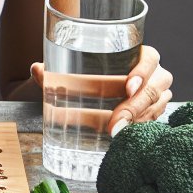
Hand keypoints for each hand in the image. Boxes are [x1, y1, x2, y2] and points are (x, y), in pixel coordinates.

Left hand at [27, 45, 172, 133]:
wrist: (90, 89)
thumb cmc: (85, 73)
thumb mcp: (70, 68)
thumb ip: (54, 69)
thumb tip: (36, 69)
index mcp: (138, 55)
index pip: (150, 59)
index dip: (143, 71)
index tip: (128, 86)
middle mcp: (153, 75)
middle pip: (154, 88)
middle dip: (135, 106)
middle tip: (115, 122)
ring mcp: (156, 97)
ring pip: (154, 108)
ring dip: (135, 121)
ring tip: (113, 132)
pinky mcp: (152, 114)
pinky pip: (152, 123)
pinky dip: (138, 129)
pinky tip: (121, 138)